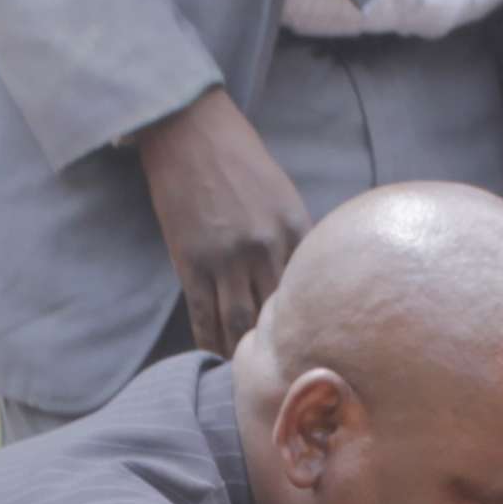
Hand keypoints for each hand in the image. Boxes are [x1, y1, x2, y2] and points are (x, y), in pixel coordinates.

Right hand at [133, 88, 309, 355]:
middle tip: (285, 373)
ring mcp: (225, 257)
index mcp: (293, 227)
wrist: (188, 131)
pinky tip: (213, 356)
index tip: (314, 347)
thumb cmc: (239, 157)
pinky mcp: (190, 262)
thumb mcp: (282, 193)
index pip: (309, 289)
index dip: (311, 322)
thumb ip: (294, 236)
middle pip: (278, 314)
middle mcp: (264, 246)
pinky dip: (208, 341)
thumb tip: (302, 281)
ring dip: (242, 352)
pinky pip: (202, 315)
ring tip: (247, 371)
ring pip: (239, 324)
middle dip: (282, 346)